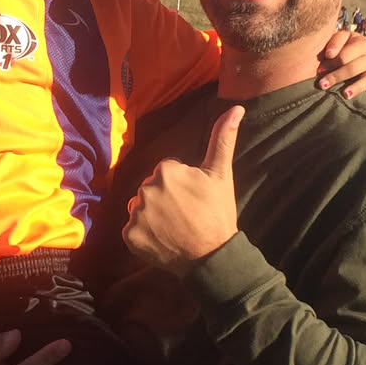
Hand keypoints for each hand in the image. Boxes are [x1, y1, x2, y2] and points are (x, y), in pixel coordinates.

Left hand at [124, 105, 241, 274]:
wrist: (211, 256)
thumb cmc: (218, 214)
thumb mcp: (221, 174)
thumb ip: (223, 139)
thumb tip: (236, 107)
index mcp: (166, 170)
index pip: (166, 172)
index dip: (181, 186)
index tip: (194, 200)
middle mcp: (146, 189)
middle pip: (151, 189)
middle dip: (165, 199)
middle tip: (185, 215)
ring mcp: (136, 214)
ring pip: (140, 208)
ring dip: (152, 216)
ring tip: (174, 228)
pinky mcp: (129, 236)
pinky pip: (132, 229)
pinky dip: (143, 235)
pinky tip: (161, 239)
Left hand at [317, 28, 365, 105]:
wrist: (357, 49)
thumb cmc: (343, 45)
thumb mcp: (339, 38)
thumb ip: (334, 42)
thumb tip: (329, 55)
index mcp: (361, 42)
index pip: (345, 55)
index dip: (331, 62)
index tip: (320, 70)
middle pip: (354, 68)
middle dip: (337, 76)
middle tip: (322, 84)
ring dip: (356, 88)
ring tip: (345, 95)